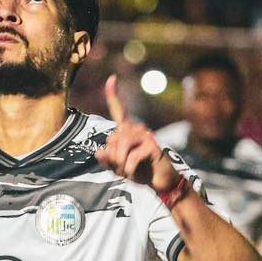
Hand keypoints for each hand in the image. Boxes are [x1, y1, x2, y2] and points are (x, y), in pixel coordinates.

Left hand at [96, 75, 180, 193]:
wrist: (162, 182)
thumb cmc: (141, 172)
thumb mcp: (120, 167)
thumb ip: (108, 160)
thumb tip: (99, 152)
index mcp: (128, 131)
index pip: (119, 111)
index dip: (113, 96)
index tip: (112, 78)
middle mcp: (137, 129)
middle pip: (112, 139)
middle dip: (113, 159)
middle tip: (122, 170)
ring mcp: (146, 135)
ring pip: (120, 147)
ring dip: (120, 164)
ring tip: (128, 172)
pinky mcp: (153, 145)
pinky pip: (131, 158)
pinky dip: (130, 170)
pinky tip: (136, 172)